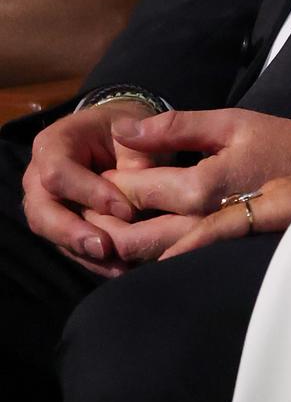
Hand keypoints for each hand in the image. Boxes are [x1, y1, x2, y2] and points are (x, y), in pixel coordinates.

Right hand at [23, 99, 160, 273]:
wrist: (119, 137)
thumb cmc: (126, 132)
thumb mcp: (136, 133)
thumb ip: (137, 159)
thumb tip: (140, 196)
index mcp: (54, 144)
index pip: (58, 173)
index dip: (89, 193)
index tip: (127, 209)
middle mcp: (39, 176)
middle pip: (41, 211)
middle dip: (72, 233)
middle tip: (106, 248)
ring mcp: (46, 204)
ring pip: (51, 235)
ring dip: (84, 253)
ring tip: (118, 266)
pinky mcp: (60, 226)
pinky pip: (69, 247)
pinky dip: (94, 261)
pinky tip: (120, 269)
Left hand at [79, 109, 290, 265]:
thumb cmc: (287, 145)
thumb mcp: (233, 123)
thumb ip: (176, 127)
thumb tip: (124, 130)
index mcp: (199, 185)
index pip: (129, 190)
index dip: (101, 184)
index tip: (87, 175)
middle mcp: (203, 220)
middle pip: (131, 234)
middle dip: (101, 226)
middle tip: (84, 212)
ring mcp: (215, 243)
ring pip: (150, 254)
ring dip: (120, 245)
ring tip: (101, 231)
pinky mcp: (225, 252)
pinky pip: (178, 260)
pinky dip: (152, 256)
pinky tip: (140, 250)